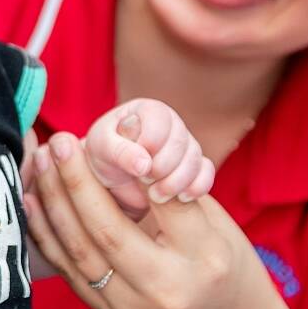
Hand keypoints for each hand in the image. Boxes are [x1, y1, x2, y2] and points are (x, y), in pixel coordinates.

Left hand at [27, 131, 283, 308]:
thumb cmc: (228, 269)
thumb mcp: (219, 227)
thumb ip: (175, 194)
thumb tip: (132, 145)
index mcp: (203, 259)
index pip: (162, 203)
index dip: (129, 166)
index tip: (108, 131)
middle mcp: (163, 290)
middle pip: (108, 230)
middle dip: (77, 180)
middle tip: (60, 140)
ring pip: (79, 251)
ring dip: (53, 201)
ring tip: (41, 160)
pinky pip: (68, 270)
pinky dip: (46, 233)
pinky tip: (31, 200)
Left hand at [83, 98, 214, 216]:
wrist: (111, 178)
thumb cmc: (102, 155)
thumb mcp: (101, 149)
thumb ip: (120, 152)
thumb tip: (144, 165)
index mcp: (148, 110)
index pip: (160, 118)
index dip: (151, 143)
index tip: (136, 164)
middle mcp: (171, 124)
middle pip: (181, 141)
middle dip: (164, 166)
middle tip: (145, 181)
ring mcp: (185, 146)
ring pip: (195, 159)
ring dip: (178, 181)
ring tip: (156, 196)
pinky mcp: (193, 168)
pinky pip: (206, 174)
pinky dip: (198, 187)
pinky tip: (183, 198)